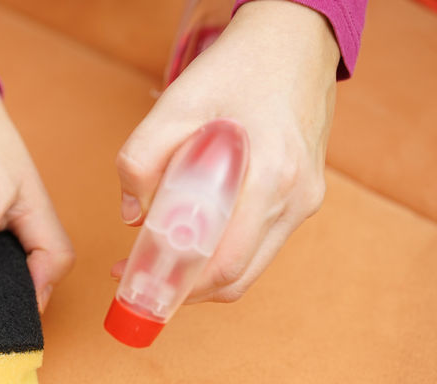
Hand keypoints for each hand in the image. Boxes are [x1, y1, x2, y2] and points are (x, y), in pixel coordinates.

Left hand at [112, 0, 339, 302]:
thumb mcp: (175, 103)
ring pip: (250, 265)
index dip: (177, 288)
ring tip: (162, 258)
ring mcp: (305, 200)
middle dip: (186, 289)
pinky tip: (195, 235)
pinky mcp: (304, 197)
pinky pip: (260, 243)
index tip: (137, 285)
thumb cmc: (237, 68)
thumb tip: (132, 217)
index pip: (223, 265)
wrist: (295, 40)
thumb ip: (140, 159)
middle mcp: (295, 197)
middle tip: (144, 278)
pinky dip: (225, 251)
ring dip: (205, 273)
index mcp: (270, 176)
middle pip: (237, 277)